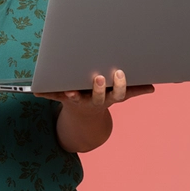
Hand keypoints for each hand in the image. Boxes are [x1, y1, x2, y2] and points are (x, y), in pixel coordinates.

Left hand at [34, 70, 154, 111]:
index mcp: (108, 98)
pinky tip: (36, 90)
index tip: (119, 73)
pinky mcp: (62, 99)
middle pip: (98, 97)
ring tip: (69, 90)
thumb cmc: (103, 97)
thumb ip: (134, 89)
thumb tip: (153, 87)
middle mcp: (94, 101)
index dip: (119, 85)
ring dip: (72, 94)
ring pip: (75, 98)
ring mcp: (78, 101)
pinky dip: (44, 93)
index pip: (117, 93)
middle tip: (99, 77)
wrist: (83, 117)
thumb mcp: (118, 94)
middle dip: (99, 88)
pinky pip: (52, 96)